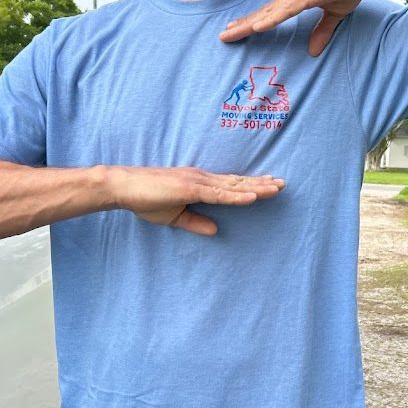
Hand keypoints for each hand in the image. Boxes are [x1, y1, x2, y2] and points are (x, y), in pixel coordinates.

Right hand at [110, 166, 284, 235]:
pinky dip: (237, 195)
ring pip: (233, 186)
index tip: (269, 185)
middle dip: (261, 183)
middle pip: (237, 182)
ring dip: (256, 187)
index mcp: (199, 183)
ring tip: (276, 188)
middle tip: (283, 184)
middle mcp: (202, 178)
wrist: (123, 187)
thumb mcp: (175, 216)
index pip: (230, 185)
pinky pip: (219, 194)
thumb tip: (216, 229)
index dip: (250, 185)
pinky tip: (253, 197)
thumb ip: (196, 222)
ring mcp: (197, 181)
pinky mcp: (190, 188)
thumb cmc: (145, 199)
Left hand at [219, 0, 387, 55]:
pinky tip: (255, 26)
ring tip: (229, 33)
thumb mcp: (336, 12)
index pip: (271, 12)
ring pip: (268, 13)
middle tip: (223, 35)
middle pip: (263, 12)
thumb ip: (323, 30)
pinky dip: (270, 19)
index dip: (253, 21)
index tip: (237, 29)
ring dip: (248, 24)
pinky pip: (286, 10)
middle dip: (242, 24)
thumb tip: (312, 52)